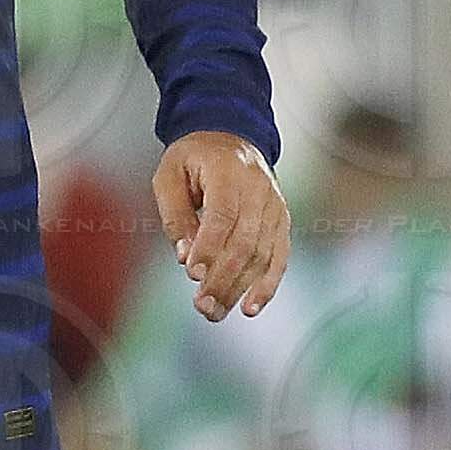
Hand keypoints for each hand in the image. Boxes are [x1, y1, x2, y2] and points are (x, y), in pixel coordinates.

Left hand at [153, 131, 289, 321]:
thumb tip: (186, 256)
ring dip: (240, 288)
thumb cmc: (193, 159)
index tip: (193, 274)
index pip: (223, 215)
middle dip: (223, 278)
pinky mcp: (281, 221)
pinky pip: (280, 257)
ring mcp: (274, 206)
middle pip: (245, 242)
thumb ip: (175, 215)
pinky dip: (267, 285)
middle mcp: (259, 190)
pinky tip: (250, 307)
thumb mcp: (169, 175)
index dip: (209, 247)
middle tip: (202, 307)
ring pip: (262, 254)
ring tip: (215, 313)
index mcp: (229, 173)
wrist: (230, 137)